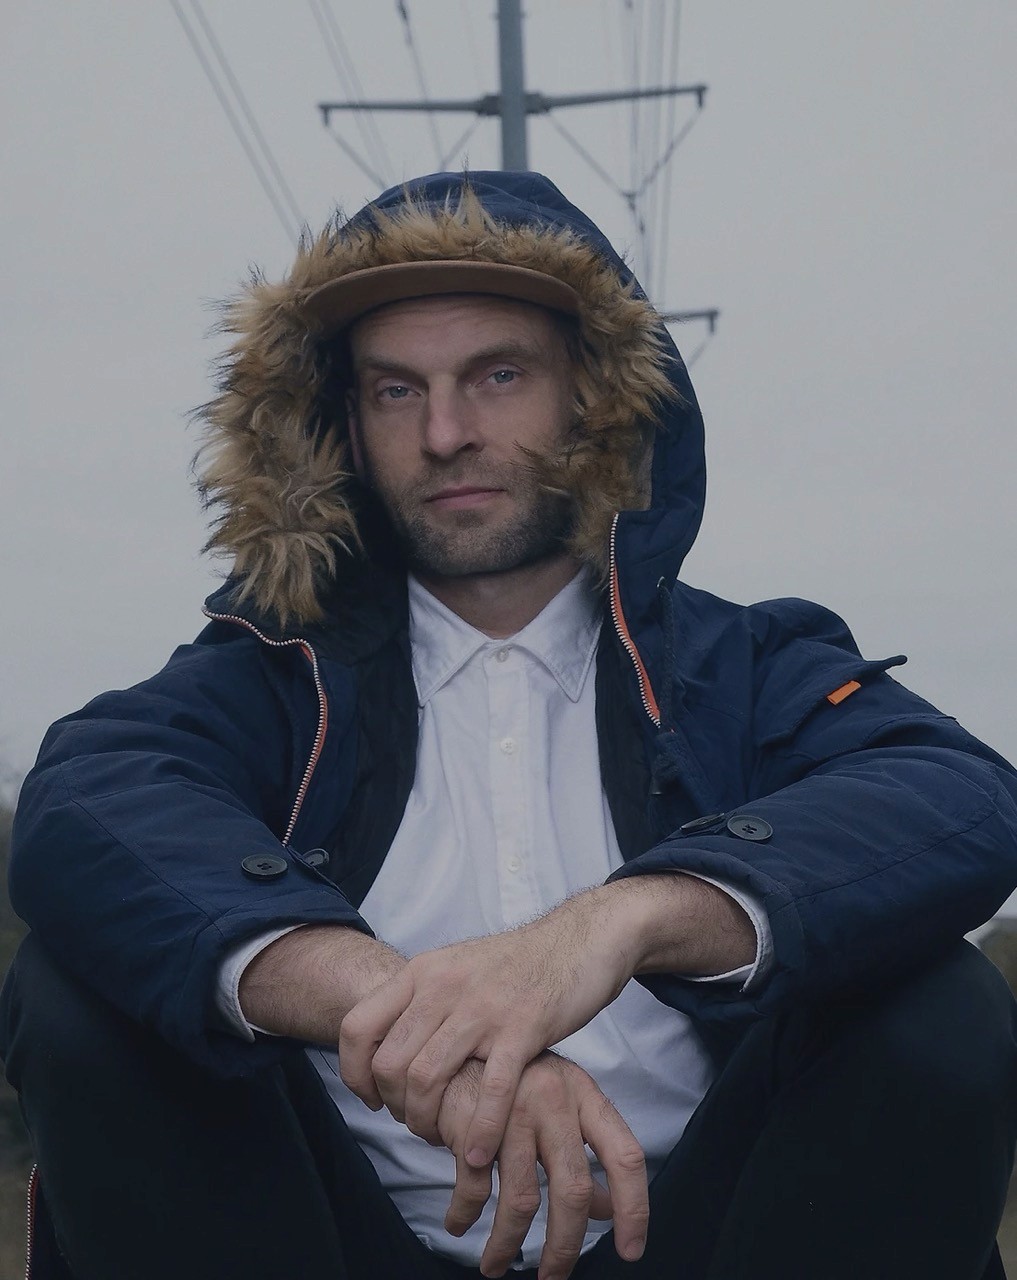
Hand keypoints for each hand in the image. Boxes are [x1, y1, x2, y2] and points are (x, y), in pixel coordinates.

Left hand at [339, 887, 634, 1164]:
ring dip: (428, 1122)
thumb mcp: (456, 967)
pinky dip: (480, 1129)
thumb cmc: (517, 964)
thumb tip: (388, 1044)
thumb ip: (422, 1000)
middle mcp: (444, 986)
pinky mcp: (524, 1027)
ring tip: (443, 1138)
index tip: (373, 1098)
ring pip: (427, 1078)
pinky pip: (491, 1088)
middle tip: (416, 1121)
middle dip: (395, 1107)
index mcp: (423, 972)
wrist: (579, 939)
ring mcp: (483, 1007)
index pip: (357, 1026)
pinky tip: (479, 1152)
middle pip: (390, 1063)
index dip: (355, 1073)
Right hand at [437, 1052, 647, 1279]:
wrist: (453, 1047)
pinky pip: (475, 1188)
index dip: (634, 1207)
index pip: (625, 1155)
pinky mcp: (474, 1122)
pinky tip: (459, 1224)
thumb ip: (584, 1155)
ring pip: (522, 1200)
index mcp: (584, 1095)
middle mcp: (554, 1100)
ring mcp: (513, 1110)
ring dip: (507, 1245)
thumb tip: (609, 1210)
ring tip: (496, 1266)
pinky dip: (464, 1215)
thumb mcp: (558, 1108)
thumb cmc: (514, 1082)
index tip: (631, 1250)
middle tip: (554, 1278)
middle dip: (564, 1247)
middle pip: (573, 1190)